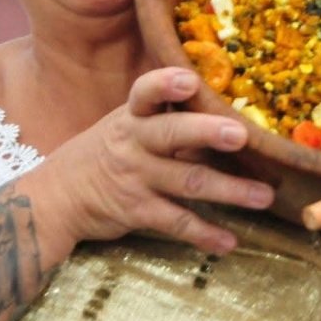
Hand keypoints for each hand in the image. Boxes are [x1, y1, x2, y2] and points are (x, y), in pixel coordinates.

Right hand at [41, 68, 274, 254]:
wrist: (58, 195)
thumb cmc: (107, 151)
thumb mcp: (127, 125)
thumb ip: (168, 118)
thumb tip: (226, 110)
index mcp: (133, 116)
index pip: (145, 93)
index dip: (165, 85)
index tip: (189, 80)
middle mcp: (134, 143)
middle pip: (172, 134)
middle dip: (207, 132)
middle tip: (241, 135)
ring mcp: (136, 178)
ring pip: (187, 181)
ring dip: (229, 190)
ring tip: (263, 196)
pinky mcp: (137, 211)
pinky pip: (176, 222)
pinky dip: (204, 233)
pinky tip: (229, 241)